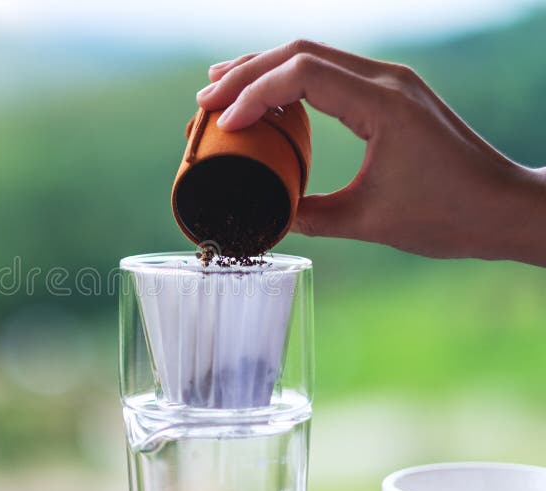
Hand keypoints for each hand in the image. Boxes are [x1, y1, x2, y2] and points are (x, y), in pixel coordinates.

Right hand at [196, 40, 545, 266]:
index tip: (223, 125)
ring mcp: (390, 81)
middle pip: (301, 52)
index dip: (254, 93)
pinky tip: (268, 97)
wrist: (504, 206)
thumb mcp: (369, 221)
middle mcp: (387, 79)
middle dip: (246, 73)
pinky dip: (291, 81)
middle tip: (205, 101)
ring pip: (314, 55)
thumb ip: (310, 215)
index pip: (302, 73)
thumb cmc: (448, 215)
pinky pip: (330, 72)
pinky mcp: (391, 92)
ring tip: (221, 89)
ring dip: (265, 69)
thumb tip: (265, 215)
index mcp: (383, 103)